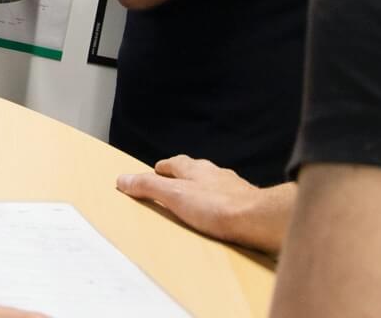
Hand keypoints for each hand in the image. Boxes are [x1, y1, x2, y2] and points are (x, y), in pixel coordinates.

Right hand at [116, 155, 292, 254]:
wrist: (257, 219)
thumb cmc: (217, 207)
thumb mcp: (174, 196)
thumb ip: (149, 187)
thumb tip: (123, 178)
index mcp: (194, 169)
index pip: (174, 163)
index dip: (163, 168)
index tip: (155, 171)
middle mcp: (214, 173)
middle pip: (194, 171)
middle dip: (183, 176)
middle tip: (173, 183)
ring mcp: (232, 186)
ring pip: (213, 183)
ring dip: (203, 189)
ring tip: (196, 199)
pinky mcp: (246, 202)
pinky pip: (228, 199)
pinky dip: (220, 203)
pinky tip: (220, 214)